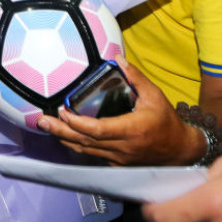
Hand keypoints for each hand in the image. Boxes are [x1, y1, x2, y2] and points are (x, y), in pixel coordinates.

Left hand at [37, 56, 204, 165]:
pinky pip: (92, 156)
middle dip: (60, 131)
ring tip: (47, 127)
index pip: (97, 130)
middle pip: (84, 142)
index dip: (77, 123)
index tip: (62, 111)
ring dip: (64, 138)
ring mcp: (117, 160)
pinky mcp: (116, 165)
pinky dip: (77, 146)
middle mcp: (121, 148)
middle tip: (41, 121)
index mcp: (130, 130)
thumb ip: (135, 77)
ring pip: (84, 151)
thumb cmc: (166, 121)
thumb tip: (118, 57)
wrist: (179, 150)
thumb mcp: (155, 95)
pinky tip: (65, 136)